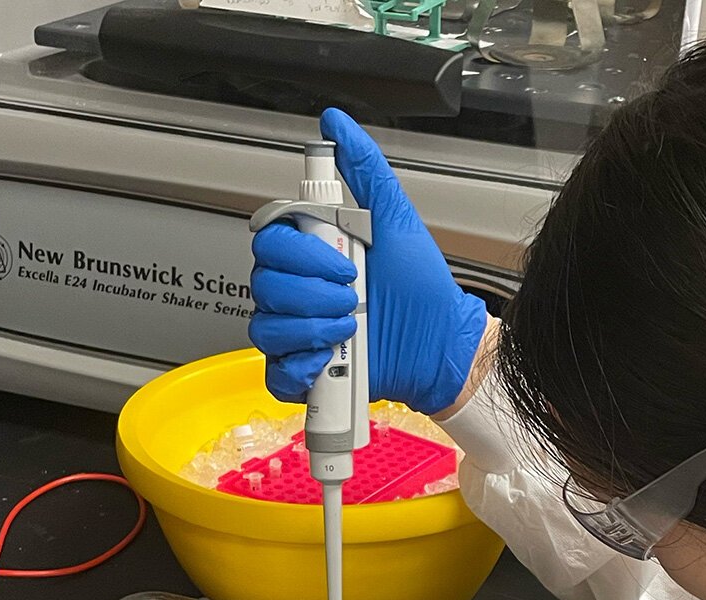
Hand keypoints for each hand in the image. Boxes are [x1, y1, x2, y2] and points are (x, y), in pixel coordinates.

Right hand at [249, 109, 487, 415]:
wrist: (441, 344)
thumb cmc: (421, 286)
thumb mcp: (396, 218)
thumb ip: (365, 170)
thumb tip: (337, 123)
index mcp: (311, 253)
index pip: (269, 242)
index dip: (300, 254)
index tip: (343, 260)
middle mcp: (298, 290)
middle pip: (264, 284)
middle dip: (313, 293)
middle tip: (354, 296)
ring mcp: (298, 331)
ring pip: (266, 327)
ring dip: (312, 328)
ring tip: (351, 328)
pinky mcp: (304, 370)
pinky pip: (275, 371)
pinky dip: (299, 368)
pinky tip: (327, 361)